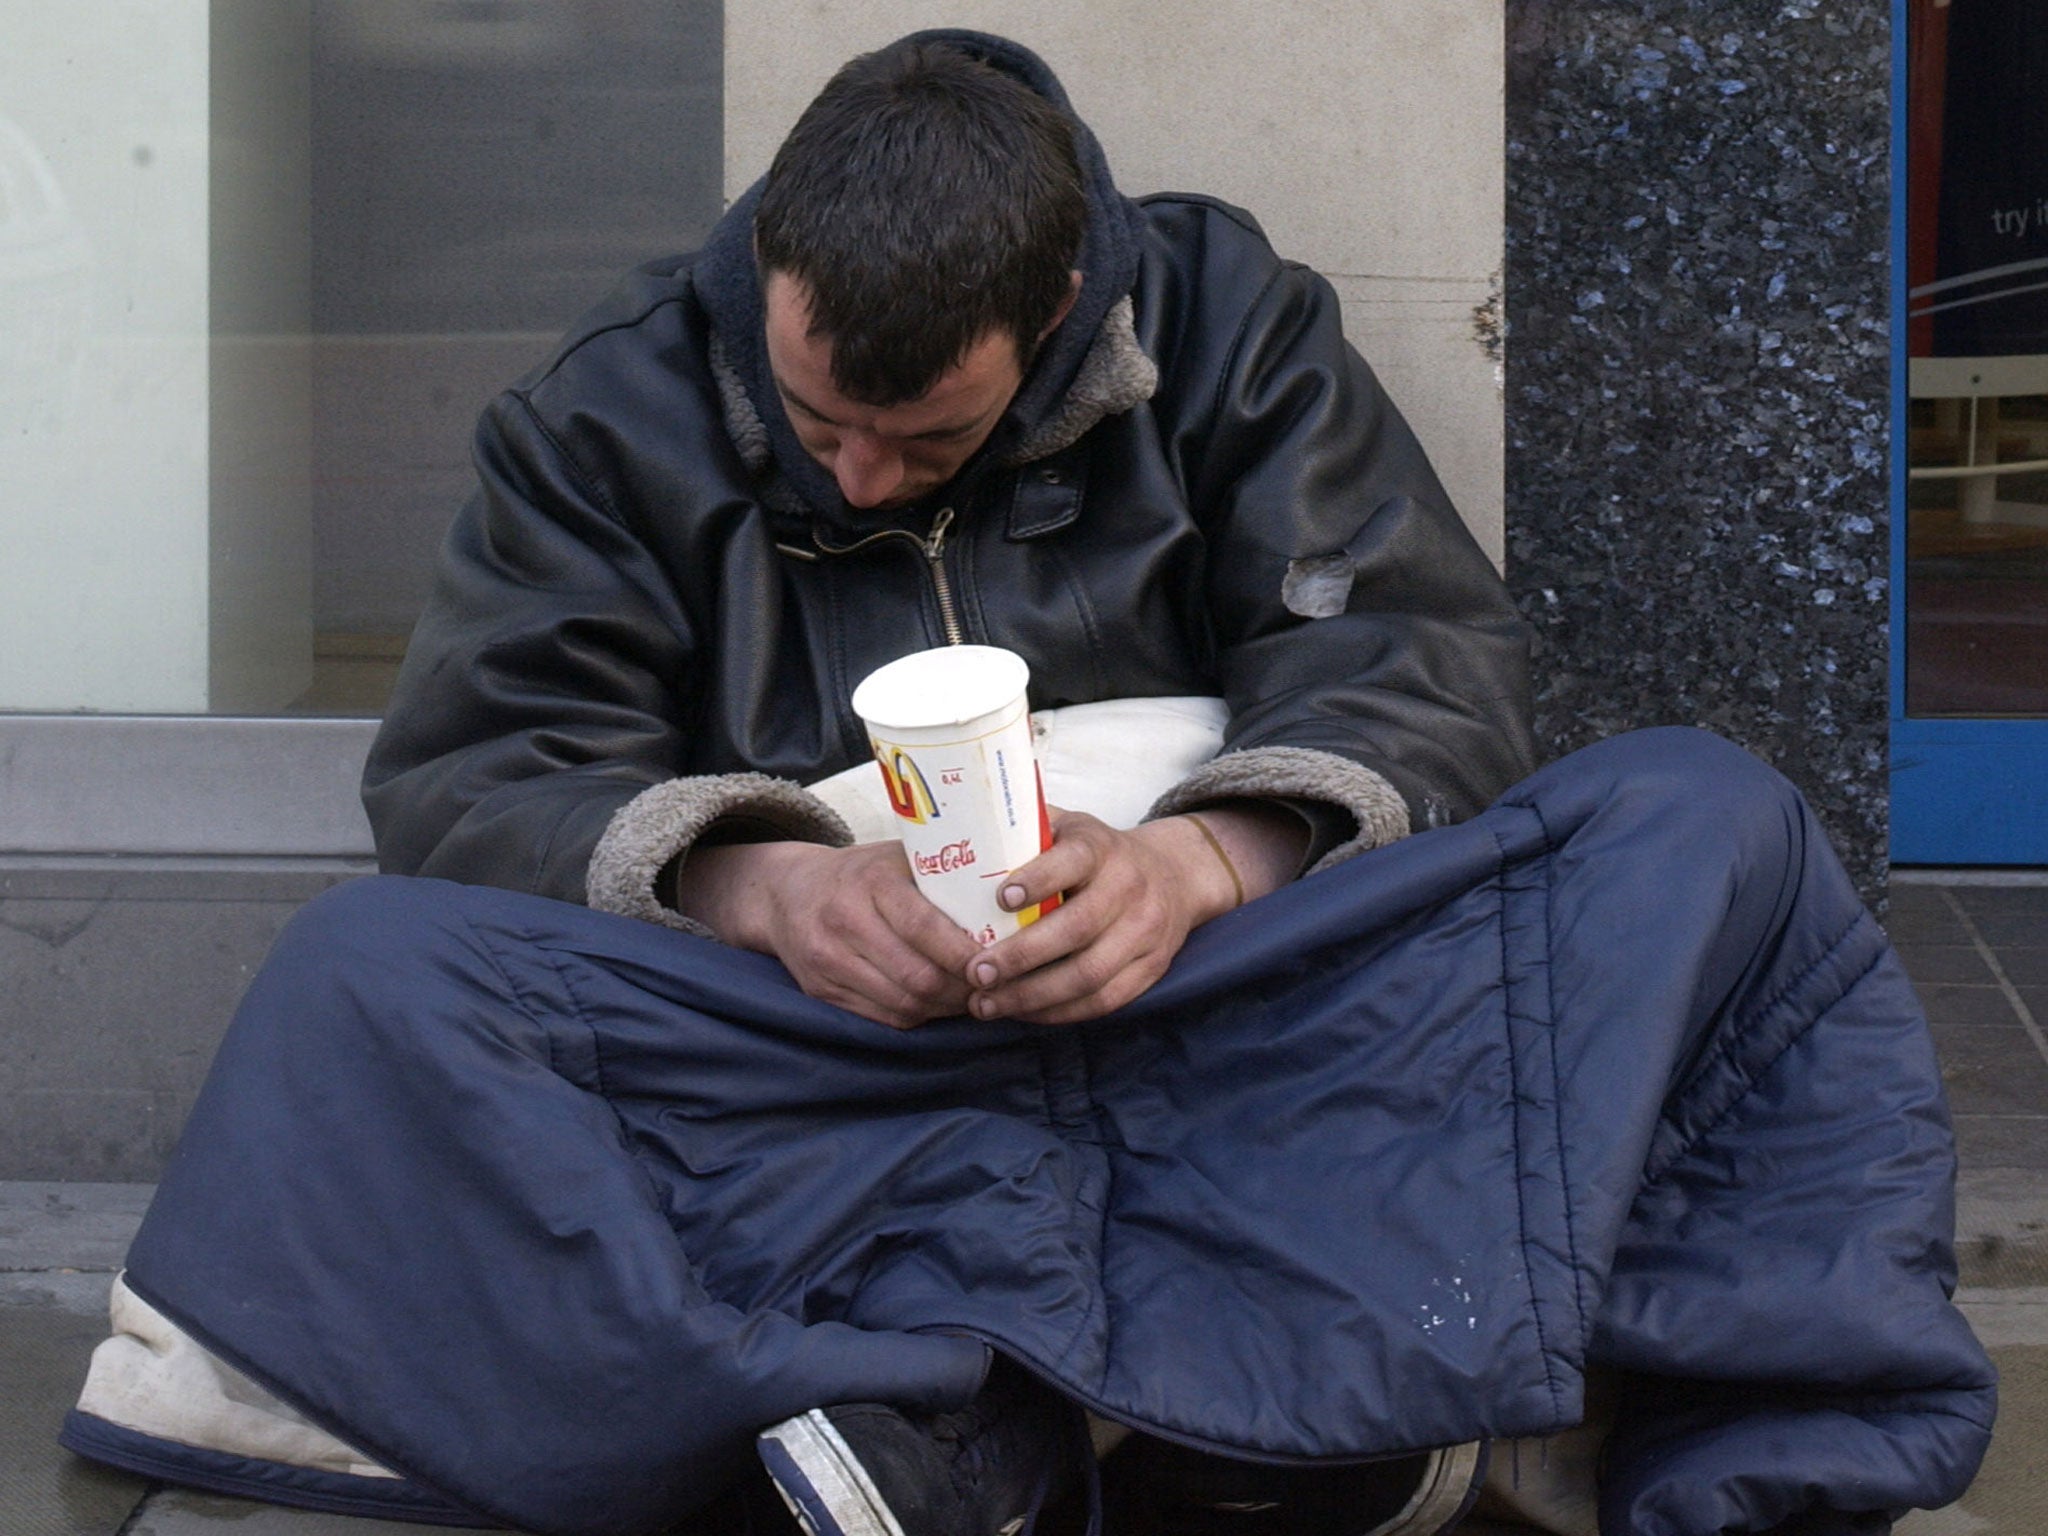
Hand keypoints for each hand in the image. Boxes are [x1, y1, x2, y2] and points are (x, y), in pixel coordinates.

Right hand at [674, 841, 981, 1028]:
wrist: (788, 892)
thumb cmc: (863, 873)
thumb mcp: (899, 857)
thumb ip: (946, 875)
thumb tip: (1014, 902)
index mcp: (870, 881)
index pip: (925, 928)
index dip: (966, 954)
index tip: (1000, 961)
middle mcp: (843, 921)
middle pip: (918, 976)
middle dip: (964, 989)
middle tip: (996, 987)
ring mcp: (827, 960)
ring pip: (904, 1003)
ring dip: (946, 1007)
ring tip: (975, 997)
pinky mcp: (821, 991)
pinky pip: (884, 1017)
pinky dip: (920, 1015)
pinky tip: (940, 1004)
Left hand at [962, 802, 1307, 1026]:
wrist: (1174, 875)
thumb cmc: (1098, 854)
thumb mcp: (1070, 827)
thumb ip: (1027, 830)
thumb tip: (960, 826)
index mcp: (1102, 848)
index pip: (1072, 861)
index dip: (1037, 880)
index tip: (1000, 899)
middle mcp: (1129, 888)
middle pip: (1076, 929)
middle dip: (1020, 956)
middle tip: (974, 973)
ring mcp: (1145, 933)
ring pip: (1088, 975)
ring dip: (1031, 996)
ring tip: (985, 1004)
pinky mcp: (1150, 970)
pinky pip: (1102, 1001)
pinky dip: (1058, 1012)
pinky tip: (1021, 1012)